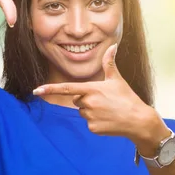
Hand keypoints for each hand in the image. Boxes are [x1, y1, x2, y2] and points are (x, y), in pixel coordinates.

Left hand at [33, 44, 166, 147]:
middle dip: (86, 100)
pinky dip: (97, 122)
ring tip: (108, 111)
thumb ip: (109, 63)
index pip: (66, 88)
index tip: (36, 90)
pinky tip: (109, 120)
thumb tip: (112, 46)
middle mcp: (88, 103)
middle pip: (77, 100)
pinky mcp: (93, 128)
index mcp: (92, 89)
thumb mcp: (117, 80)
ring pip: (82, 112)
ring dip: (92, 111)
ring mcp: (90, 116)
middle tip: (104, 101)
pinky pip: (88, 123)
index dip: (50, 89)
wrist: (138, 120)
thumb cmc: (127, 98)